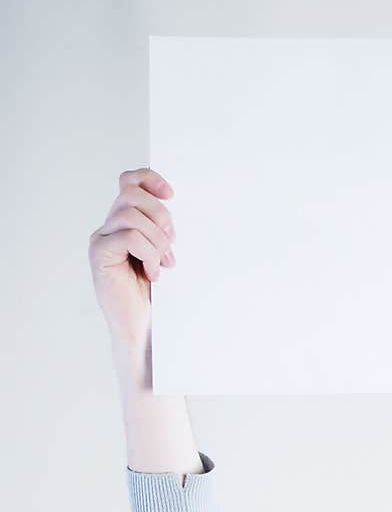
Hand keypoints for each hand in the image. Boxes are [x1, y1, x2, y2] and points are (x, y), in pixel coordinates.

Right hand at [87, 167, 176, 353]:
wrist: (141, 331)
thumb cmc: (153, 298)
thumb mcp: (162, 256)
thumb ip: (160, 231)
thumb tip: (172, 207)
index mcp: (123, 223)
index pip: (129, 182)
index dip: (150, 180)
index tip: (171, 194)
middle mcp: (108, 228)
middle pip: (132, 195)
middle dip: (160, 216)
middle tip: (171, 244)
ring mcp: (101, 240)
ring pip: (132, 215)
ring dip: (156, 240)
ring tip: (163, 264)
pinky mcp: (100, 255)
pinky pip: (130, 237)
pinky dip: (149, 254)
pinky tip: (153, 274)